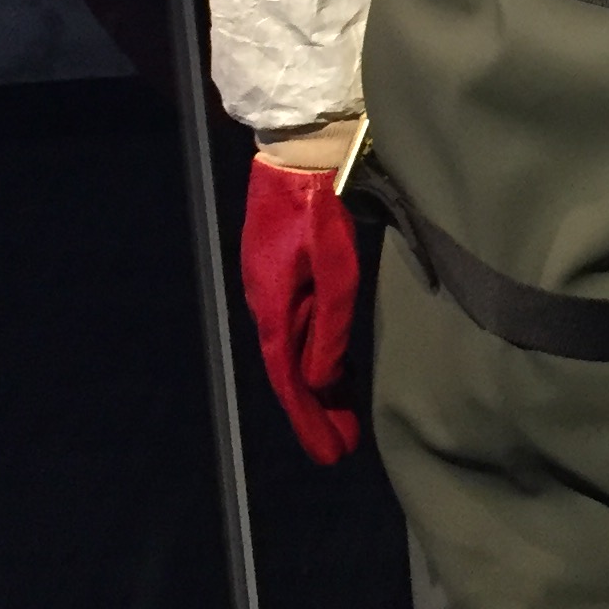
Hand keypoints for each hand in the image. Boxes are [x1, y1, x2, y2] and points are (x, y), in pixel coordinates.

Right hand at [241, 155, 363, 464]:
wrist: (299, 154)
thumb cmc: (320, 206)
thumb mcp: (335, 266)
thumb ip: (330, 324)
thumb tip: (320, 381)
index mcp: (274, 306)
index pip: (290, 378)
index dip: (310, 419)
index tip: (331, 454)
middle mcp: (266, 304)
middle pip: (291, 372)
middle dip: (316, 414)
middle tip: (339, 449)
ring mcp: (271, 288)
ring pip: (295, 352)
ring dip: (318, 389)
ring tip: (342, 422)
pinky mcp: (282, 274)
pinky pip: (297, 329)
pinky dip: (315, 357)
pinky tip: (333, 372)